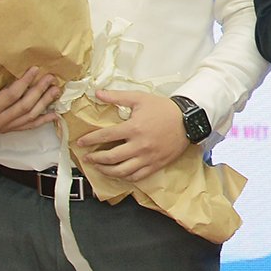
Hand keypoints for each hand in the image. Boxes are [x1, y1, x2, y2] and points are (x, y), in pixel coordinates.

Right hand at [0, 67, 61, 135]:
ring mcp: (4, 127)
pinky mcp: (7, 129)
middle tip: (51, 78)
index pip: (12, 95)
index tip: (35, 69)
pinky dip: (42, 121)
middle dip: (40, 91)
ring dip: (45, 103)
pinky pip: (28, 126)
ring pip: (30, 116)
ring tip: (56, 90)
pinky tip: (55, 115)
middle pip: (25, 106)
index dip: (25, 82)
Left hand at [74, 89, 188, 183]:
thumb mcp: (140, 98)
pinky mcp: (156, 165)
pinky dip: (125, 177)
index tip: (81, 142)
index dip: (90, 140)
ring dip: (107, 171)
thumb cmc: (164, 109)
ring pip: (122, 171)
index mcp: (133, 128)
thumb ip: (117, 97)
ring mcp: (148, 157)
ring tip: (99, 168)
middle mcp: (139, 145)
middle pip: (111, 157)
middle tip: (87, 158)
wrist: (189, 120)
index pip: (105, 136)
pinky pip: (137, 176)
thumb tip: (98, 93)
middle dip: (95, 159)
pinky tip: (119, 173)